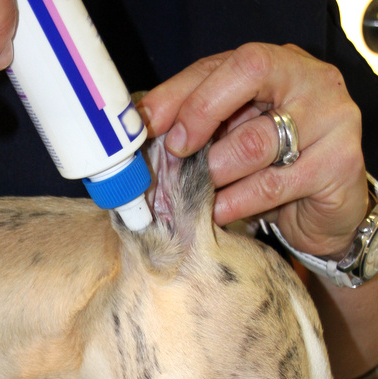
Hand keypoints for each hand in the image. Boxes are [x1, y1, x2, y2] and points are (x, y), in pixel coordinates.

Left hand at [139, 43, 367, 258]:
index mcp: (279, 64)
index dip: (184, 92)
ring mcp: (332, 119)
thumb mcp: (233, 136)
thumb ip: (197, 122)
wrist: (324, 209)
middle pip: (248, 77)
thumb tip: (145, 125)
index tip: (153, 125)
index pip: (227, 62)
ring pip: (256, 141)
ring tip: (200, 192)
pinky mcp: (339, 164)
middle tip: (179, 156)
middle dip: (201, 117)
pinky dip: (235, 202)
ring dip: (216, 172)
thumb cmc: (271, 167)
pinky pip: (272, 184)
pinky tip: (220, 211)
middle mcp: (310, 81)